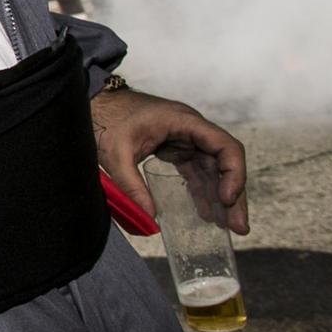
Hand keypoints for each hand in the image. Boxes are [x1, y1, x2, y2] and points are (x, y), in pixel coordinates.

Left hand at [93, 87, 248, 233]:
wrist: (93, 103)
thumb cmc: (105, 119)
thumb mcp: (115, 153)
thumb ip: (130, 185)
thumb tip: (149, 217)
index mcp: (184, 122)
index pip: (225, 146)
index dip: (233, 173)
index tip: (227, 199)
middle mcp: (191, 129)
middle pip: (224, 163)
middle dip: (232, 196)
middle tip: (238, 227)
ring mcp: (184, 139)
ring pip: (212, 170)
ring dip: (220, 198)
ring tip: (226, 228)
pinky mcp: (174, 148)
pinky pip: (195, 171)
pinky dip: (202, 192)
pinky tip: (206, 214)